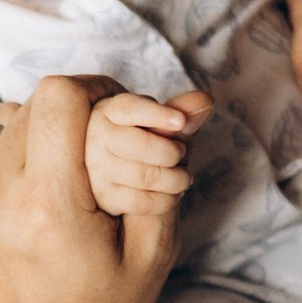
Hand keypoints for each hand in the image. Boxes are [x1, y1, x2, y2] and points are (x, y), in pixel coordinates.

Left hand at [0, 76, 180, 302]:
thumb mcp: (150, 250)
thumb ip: (165, 167)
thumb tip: (191, 102)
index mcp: (47, 211)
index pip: (60, 96)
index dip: (94, 91)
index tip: (110, 112)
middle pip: (27, 108)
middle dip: (65, 120)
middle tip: (87, 153)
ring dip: (24, 138)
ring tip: (49, 179)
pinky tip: (9, 191)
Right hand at [84, 87, 211, 216]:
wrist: (124, 171)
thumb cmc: (146, 138)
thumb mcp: (162, 119)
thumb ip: (183, 109)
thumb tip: (205, 100)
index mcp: (109, 112)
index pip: (130, 109)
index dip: (157, 114)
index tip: (181, 121)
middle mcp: (96, 139)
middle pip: (143, 146)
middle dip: (173, 152)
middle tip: (181, 152)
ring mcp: (97, 170)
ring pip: (146, 177)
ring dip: (176, 179)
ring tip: (183, 177)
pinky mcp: (104, 197)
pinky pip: (143, 202)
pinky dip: (167, 199)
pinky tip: (173, 193)